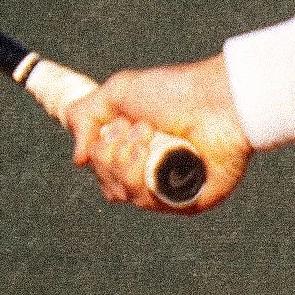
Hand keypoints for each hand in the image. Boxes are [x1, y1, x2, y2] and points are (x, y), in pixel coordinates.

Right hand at [64, 55, 251, 213]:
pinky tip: (153, 152)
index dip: (101, 151)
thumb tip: (78, 161)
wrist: (217, 99)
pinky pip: (149, 202)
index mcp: (138, 151)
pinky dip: (142, 176)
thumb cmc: (175, 92)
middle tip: (141, 128)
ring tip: (149, 134)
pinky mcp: (188, 201)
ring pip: (126, 194)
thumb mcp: (118, 92)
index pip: (102, 171)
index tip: (121, 124)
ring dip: (127, 161)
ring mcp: (170, 188)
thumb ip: (85, 116)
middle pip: (110, 186)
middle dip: (113, 154)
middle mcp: (153, 173)